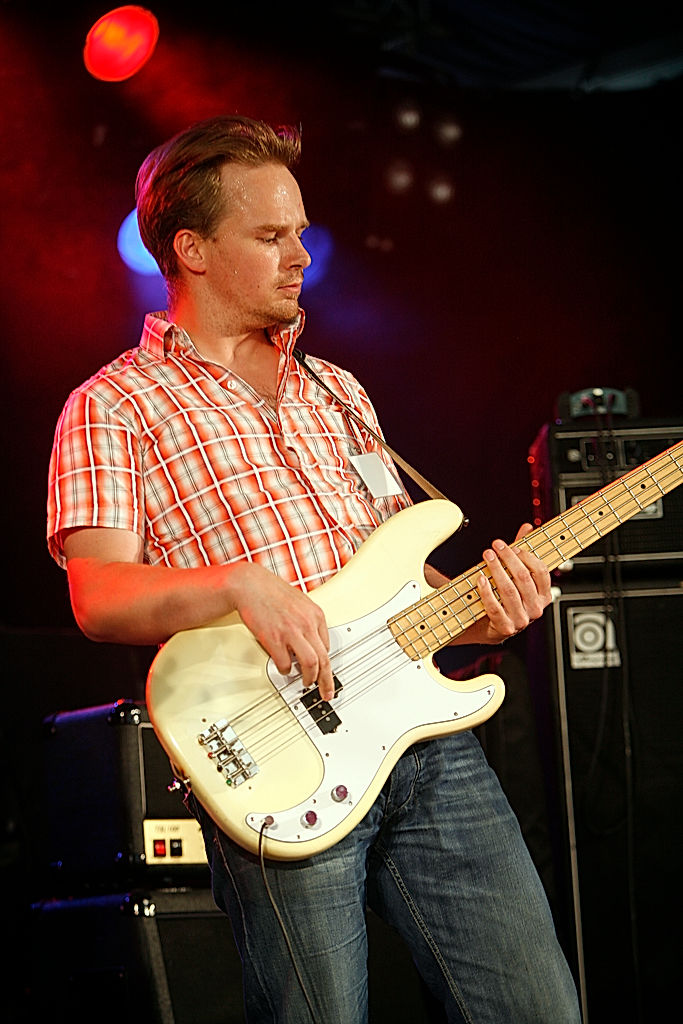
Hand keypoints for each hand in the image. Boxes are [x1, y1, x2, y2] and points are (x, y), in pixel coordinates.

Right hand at [228, 563, 334, 699]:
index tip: (324, 672)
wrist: (249, 584)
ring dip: (309, 678)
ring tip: (305, 683)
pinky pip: (285, 664)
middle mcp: (307, 624)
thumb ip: (308, 620)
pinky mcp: (274, 639)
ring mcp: (291, 632)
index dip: (325, 662)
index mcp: (315, 615)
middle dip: (327, 680)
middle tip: (326, 691)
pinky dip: (285, 670)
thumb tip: (312, 641)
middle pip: (324, 659)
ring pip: (310, 664)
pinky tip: (283, 668)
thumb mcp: (299, 602)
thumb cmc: (271, 591)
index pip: (327, 646)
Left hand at [460, 523, 551, 645]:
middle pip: (523, 578)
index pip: (541, 571)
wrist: (491, 626)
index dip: (526, 556)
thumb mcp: (516, 575)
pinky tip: (481, 578)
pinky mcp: (505, 628)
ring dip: (496, 570)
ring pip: (508, 590)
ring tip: (487, 556)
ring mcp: (521, 620)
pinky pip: (494, 607)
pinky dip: (486, 591)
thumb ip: (522, 552)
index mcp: (544, 595)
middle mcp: (536, 609)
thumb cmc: (505, 597)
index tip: (511, 546)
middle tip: (495, 546)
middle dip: (508, 558)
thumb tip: (527, 527)